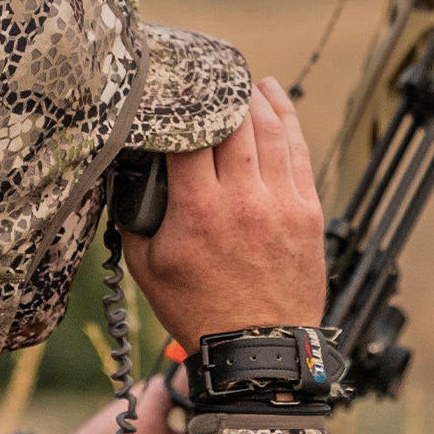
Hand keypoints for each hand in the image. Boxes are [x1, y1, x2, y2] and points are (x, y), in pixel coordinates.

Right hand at [121, 77, 327, 344]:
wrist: (258, 352)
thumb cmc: (199, 314)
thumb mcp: (147, 269)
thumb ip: (133, 221)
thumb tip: (126, 184)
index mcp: (198, 211)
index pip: (189, 134)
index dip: (179, 107)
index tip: (170, 97)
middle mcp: (243, 199)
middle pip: (233, 121)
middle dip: (219, 96)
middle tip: (206, 84)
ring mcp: (281, 202)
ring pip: (270, 128)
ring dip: (254, 98)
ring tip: (243, 82)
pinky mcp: (307, 210)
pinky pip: (298, 150)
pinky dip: (286, 119)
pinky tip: (275, 101)